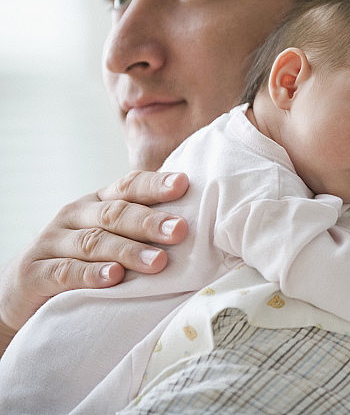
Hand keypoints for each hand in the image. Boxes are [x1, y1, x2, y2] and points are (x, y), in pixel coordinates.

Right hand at [0, 171, 188, 341]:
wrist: (25, 292)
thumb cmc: (84, 261)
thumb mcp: (112, 238)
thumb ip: (144, 230)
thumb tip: (197, 225)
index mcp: (98, 202)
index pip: (129, 186)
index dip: (155, 184)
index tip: (184, 185)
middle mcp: (75, 215)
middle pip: (115, 213)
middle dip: (149, 222)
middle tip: (179, 231)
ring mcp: (52, 242)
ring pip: (94, 242)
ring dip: (128, 251)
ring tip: (158, 262)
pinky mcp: (34, 272)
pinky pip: (65, 271)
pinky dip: (90, 274)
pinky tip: (113, 278)